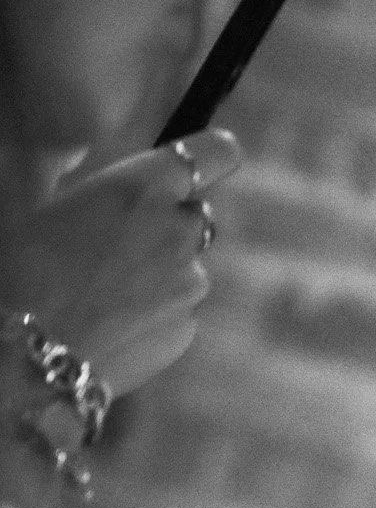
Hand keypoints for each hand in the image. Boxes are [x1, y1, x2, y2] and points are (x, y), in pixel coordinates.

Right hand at [4, 127, 240, 397]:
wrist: (33, 354)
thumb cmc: (26, 269)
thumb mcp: (45, 201)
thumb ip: (93, 183)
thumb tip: (102, 176)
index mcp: (145, 186)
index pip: (217, 153)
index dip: (214, 155)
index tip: (205, 162)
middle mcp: (179, 231)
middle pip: (195, 216)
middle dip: (168, 223)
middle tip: (120, 244)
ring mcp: (190, 284)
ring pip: (186, 266)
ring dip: (159, 271)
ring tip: (107, 291)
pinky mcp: (187, 329)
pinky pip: (177, 309)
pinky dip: (155, 311)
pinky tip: (114, 322)